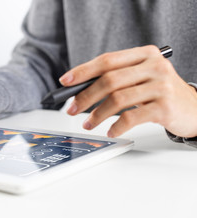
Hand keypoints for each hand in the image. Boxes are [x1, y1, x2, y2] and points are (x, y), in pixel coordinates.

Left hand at [59, 45, 196, 137]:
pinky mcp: (165, 107)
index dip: (83, 71)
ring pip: (117, 99)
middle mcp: (154, 66)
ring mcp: (161, 86)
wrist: (194, 109)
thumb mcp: (141, 78)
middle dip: (85, 96)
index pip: (107, 60)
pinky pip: (131, 117)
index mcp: (145, 54)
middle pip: (109, 79)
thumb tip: (79, 90)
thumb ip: (116, 79)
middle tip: (72, 109)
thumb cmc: (160, 93)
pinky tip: (110, 131)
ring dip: (96, 114)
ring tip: (88, 124)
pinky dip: (116, 126)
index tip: (65, 81)